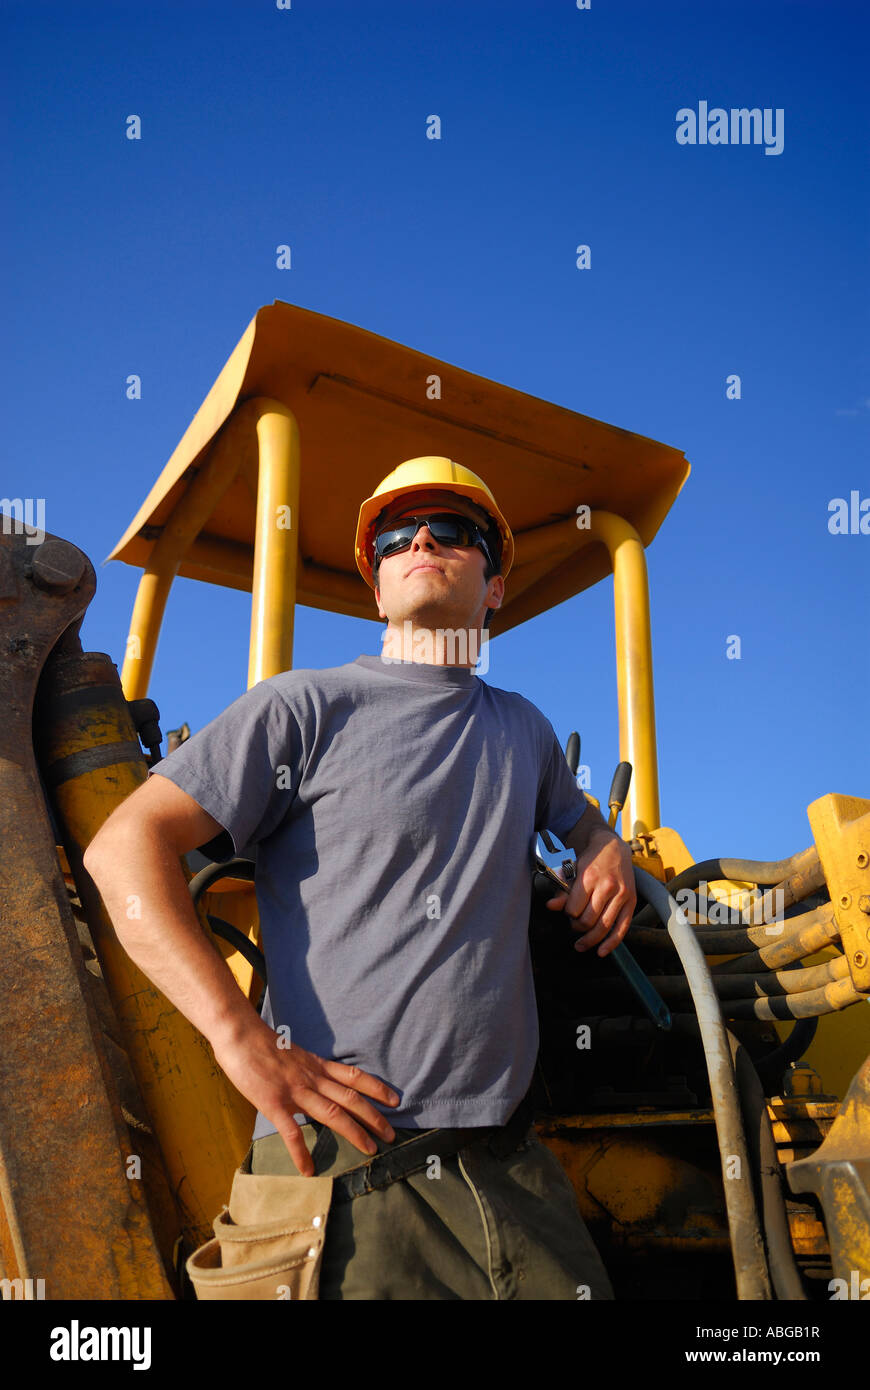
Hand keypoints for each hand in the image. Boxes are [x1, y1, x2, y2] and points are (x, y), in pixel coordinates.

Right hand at [211, 1020, 399, 1175]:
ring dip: (354, 1132)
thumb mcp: (294, 1054)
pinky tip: (309, 1170)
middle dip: (374, 1116)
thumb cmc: (262, 1044)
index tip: (395, 1099)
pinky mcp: (274, 1103)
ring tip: (370, 1149)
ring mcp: (295, 1091)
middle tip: (392, 1134)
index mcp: (316, 1066)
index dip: (376, 1088)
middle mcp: (312, 1078)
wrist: (240, 1035)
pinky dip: (301, 1152)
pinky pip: (291, 1131)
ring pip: (332, 1112)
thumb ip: (306, 1070)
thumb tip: (315, 1083)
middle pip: (350, 1098)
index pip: (353, 1076)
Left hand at [545, 828, 635, 956]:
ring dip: (589, 939)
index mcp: (589, 877)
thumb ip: (562, 890)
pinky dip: (612, 943)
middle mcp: (607, 886)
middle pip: (587, 920)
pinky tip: (601, 951)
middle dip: (576, 926)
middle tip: (573, 924)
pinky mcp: (631, 901)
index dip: (567, 914)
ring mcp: (621, 895)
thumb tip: (551, 907)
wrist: (612, 847)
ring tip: (580, 944)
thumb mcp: (571, 870)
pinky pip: (622, 928)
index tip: (568, 911)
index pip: (573, 909)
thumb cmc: (589, 860)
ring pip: (603, 927)